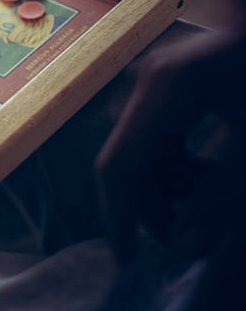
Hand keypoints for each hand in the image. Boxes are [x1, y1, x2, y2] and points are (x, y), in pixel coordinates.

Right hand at [95, 28, 245, 262]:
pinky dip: (179, 164)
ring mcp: (158, 82)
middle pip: (129, 159)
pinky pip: (160, 136)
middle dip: (152, 205)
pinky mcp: (172, 86)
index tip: (126, 257)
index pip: (119, 163)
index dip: (118, 215)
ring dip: (169, 185)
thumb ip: (221, 195)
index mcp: (163, 90)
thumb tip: (187, 241)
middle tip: (185, 239)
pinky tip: (207, 177)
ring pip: (144, 150)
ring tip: (208, 204)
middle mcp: (148, 84)